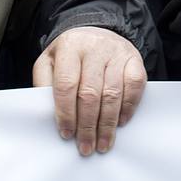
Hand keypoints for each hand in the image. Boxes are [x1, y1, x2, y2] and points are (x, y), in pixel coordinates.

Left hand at [32, 26, 146, 156]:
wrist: (95, 33)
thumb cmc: (70, 54)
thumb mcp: (49, 62)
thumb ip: (45, 84)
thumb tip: (49, 114)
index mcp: (69, 47)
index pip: (66, 84)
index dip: (66, 112)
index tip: (66, 134)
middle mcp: (94, 47)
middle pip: (90, 93)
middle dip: (87, 125)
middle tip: (86, 147)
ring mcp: (117, 52)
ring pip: (113, 93)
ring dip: (107, 124)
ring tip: (103, 143)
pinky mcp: (134, 59)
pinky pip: (134, 86)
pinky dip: (128, 107)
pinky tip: (120, 122)